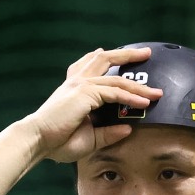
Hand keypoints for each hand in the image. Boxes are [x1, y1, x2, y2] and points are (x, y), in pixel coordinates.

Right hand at [26, 47, 162, 162]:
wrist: (38, 140)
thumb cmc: (58, 142)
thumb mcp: (90, 138)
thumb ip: (109, 132)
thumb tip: (128, 129)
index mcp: (74, 88)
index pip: (92, 67)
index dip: (107, 59)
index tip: (119, 56)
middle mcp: (77, 82)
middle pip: (104, 59)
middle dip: (127, 56)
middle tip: (145, 53)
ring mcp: (81, 85)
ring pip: (116, 79)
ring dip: (138, 84)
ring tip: (156, 89)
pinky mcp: (85, 94)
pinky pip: (115, 92)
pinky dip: (131, 97)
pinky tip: (144, 103)